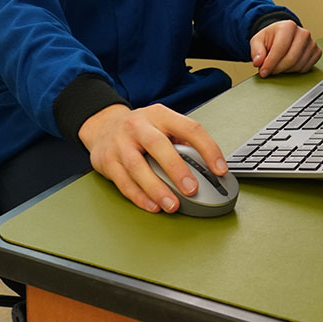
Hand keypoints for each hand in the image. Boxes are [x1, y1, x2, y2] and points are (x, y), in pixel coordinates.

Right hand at [77, 104, 226, 214]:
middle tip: (192, 189)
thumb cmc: (140, 130)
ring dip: (156, 188)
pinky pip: (123, 182)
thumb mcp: (162, 125)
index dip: (208, 148)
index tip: (220, 169)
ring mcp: (120, 143)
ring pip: (137, 166)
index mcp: (159, 115)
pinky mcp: (107, 161)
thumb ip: (182, 141)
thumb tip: (209, 168)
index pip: (189, 128)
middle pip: (157, 144)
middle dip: (176, 169)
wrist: (102, 126)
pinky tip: (153, 206)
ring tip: (172, 205)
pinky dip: (139, 196)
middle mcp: (138, 126)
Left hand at [249, 20, 321, 76]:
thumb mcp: (258, 40)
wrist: (282, 35)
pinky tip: (287, 65)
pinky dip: (294, 71)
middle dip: (277, 69)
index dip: (271, 63)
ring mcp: (312, 43)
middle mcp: (303, 33)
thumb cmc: (271, 38)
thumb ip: (256, 50)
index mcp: (288, 26)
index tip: (263, 72)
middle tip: (269, 71)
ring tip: (277, 66)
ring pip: (298, 65)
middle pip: (291, 59)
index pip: (280, 48)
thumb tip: (258, 61)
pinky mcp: (317, 52)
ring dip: (285, 70)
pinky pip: (306, 68)